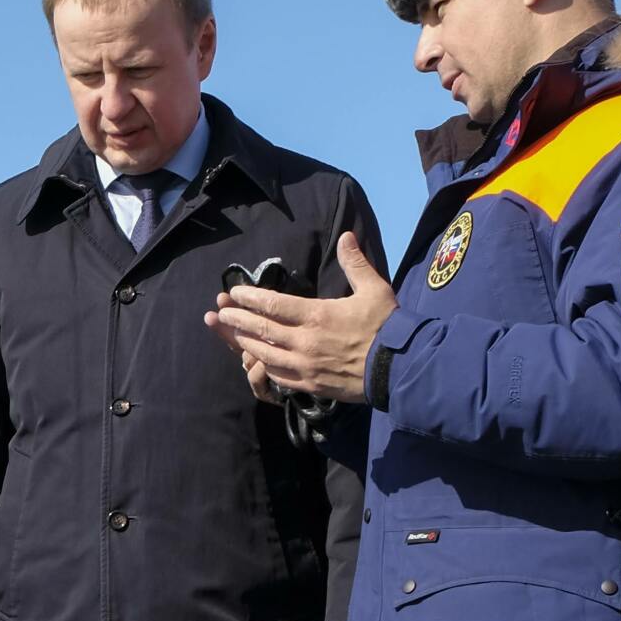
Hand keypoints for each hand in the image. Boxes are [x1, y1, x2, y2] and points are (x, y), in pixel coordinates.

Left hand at [204, 233, 395, 404]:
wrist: (399, 369)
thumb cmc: (386, 327)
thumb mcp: (374, 289)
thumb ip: (355, 263)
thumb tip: (346, 236)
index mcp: (316, 315)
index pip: (272, 304)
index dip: (249, 298)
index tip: (235, 293)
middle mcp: (304, 341)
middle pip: (261, 329)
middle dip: (238, 319)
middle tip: (220, 313)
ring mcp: (305, 366)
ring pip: (264, 353)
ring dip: (244, 342)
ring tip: (230, 333)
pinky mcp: (310, 385)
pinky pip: (278, 376)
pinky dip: (264, 366)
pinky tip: (256, 361)